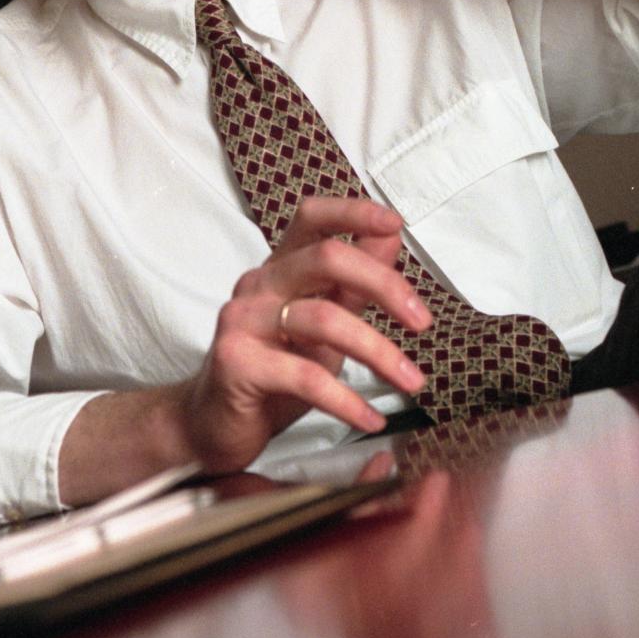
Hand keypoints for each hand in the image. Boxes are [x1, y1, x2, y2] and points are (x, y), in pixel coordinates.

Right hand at [175, 197, 432, 473]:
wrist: (215, 425)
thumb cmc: (274, 373)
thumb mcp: (322, 325)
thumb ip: (353, 285)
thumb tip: (390, 238)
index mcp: (280, 268)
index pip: (312, 218)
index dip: (354, 212)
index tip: (395, 223)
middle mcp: (259, 284)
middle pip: (326, 258)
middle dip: (385, 286)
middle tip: (422, 322)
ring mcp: (243, 320)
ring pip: (322, 319)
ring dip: (378, 353)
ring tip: (411, 382)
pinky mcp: (236, 362)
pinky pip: (304, 376)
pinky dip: (347, 401)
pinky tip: (371, 420)